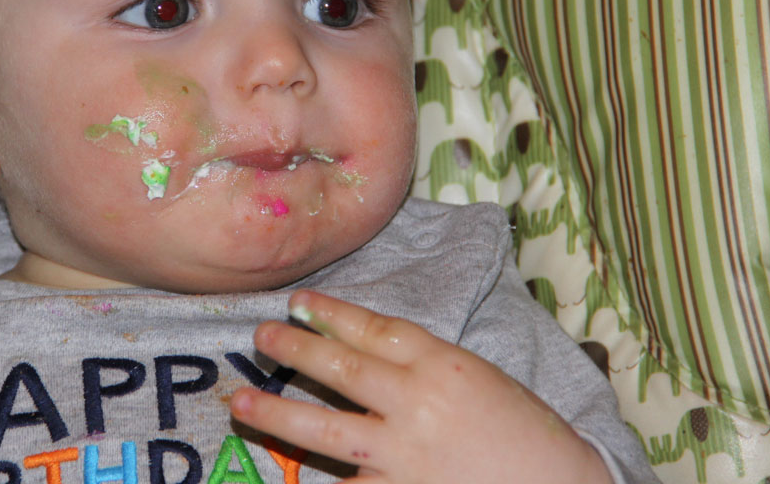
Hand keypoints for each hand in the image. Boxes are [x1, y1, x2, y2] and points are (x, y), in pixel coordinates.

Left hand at [229, 291, 611, 483]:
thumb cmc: (527, 435)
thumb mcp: (480, 381)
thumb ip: (425, 367)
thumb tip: (365, 352)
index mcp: (443, 364)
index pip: (373, 329)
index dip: (331, 314)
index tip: (299, 303)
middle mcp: (416, 403)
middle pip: (341, 368)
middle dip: (295, 348)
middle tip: (262, 336)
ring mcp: (404, 455)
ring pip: (325, 430)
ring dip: (277, 412)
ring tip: (241, 402)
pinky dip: (316, 480)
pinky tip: (288, 475)